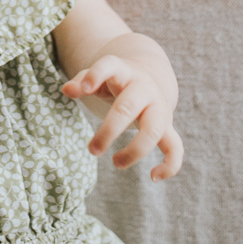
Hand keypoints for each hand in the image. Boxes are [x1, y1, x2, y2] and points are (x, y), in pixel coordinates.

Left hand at [62, 55, 183, 180]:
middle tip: (92, 149)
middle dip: (109, 130)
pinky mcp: (168, 127)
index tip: (84, 88)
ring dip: (135, 151)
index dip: (98, 74)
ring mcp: (158, 108)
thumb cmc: (116, 82)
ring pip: (153, 130)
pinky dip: (170, 165)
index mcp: (123, 72)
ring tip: (116, 163)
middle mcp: (144, 89)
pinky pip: (175, 148)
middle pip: (128, 107)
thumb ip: (82, 81)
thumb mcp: (100, 77)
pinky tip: (154, 177)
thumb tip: (66, 90)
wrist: (150, 78)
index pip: (111, 66)